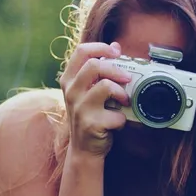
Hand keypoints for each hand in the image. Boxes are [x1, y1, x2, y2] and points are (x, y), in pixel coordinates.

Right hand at [59, 41, 132, 155]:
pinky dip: (122, 118)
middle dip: (116, 69)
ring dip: (121, 92)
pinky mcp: (91, 124)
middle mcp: (71, 92)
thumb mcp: (87, 90)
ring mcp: (80, 108)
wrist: (84, 149)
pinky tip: (118, 122)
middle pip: (94, 66)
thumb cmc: (90, 115)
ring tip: (124, 100)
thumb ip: (98, 70)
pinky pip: (116, 115)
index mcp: (69, 79)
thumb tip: (115, 46)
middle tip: (127, 78)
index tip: (116, 52)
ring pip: (105, 86)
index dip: (101, 48)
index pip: (81, 51)